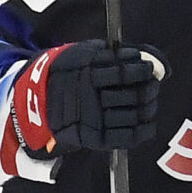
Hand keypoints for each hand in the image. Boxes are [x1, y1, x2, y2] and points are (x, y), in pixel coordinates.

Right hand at [13, 40, 163, 153]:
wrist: (38, 99)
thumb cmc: (68, 72)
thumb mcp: (83, 54)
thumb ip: (112, 54)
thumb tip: (144, 56)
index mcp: (86, 74)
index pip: (122, 73)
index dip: (140, 70)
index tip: (148, 67)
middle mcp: (89, 98)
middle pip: (132, 96)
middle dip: (149, 89)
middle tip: (153, 84)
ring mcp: (93, 120)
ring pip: (133, 115)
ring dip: (149, 107)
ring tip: (151, 100)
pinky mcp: (96, 139)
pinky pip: (127, 137)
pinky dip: (144, 129)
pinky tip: (149, 121)